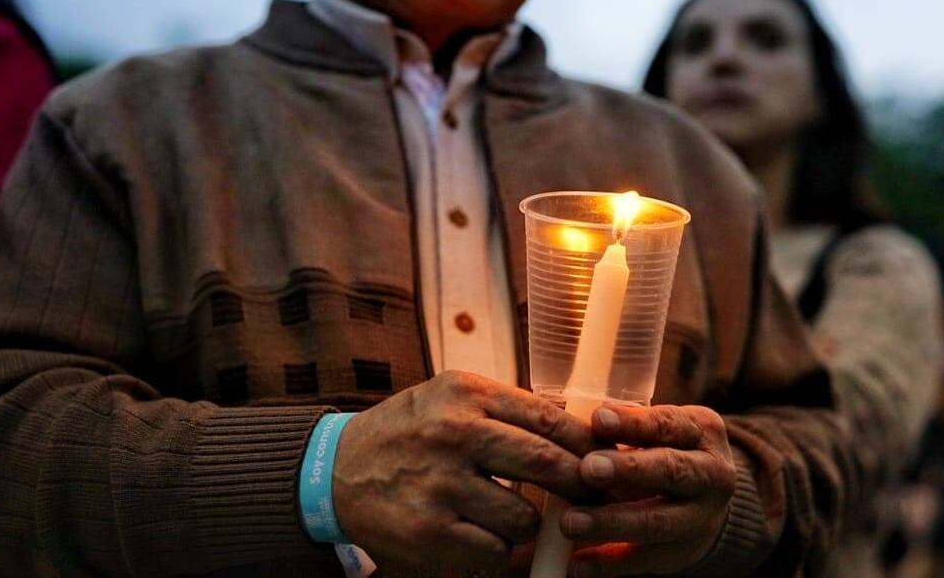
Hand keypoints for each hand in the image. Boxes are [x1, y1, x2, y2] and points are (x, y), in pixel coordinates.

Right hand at [332, 370, 596, 571]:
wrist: (335, 470)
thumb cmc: (408, 430)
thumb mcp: (452, 397)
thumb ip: (509, 407)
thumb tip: (579, 424)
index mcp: (466, 394)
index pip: (549, 418)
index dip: (588, 444)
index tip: (608, 458)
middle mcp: (454, 434)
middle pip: (546, 464)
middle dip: (579, 485)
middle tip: (594, 496)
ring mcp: (440, 485)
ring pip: (524, 516)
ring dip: (531, 522)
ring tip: (514, 513)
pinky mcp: (428, 532)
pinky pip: (493, 549)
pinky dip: (497, 546)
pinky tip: (481, 530)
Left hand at [562, 404, 735, 576]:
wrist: (706, 498)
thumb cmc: (666, 449)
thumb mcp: (660, 430)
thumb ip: (628, 424)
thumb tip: (580, 414)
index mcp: (703, 432)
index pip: (669, 424)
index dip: (634, 422)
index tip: (598, 419)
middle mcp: (712, 474)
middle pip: (672, 471)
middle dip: (628, 470)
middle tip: (587, 468)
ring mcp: (702, 518)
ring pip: (658, 522)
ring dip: (612, 522)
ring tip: (570, 522)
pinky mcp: (682, 553)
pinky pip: (645, 560)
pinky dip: (609, 563)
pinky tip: (577, 564)